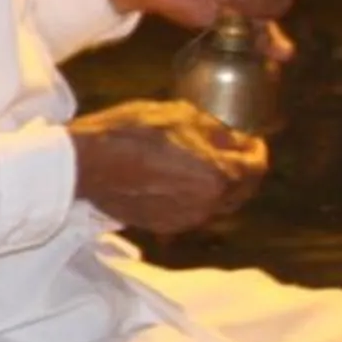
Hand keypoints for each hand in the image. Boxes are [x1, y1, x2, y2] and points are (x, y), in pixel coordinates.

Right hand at [68, 100, 267, 232]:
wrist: (84, 163)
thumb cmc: (132, 132)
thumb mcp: (182, 115)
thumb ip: (217, 131)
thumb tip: (233, 140)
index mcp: (218, 175)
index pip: (256, 167)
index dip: (257, 150)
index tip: (251, 140)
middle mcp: (207, 204)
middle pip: (240, 191)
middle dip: (241, 172)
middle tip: (231, 154)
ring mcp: (184, 219)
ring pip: (215, 204)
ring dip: (215, 186)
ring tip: (200, 165)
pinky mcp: (162, 226)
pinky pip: (190, 212)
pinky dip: (192, 198)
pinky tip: (176, 180)